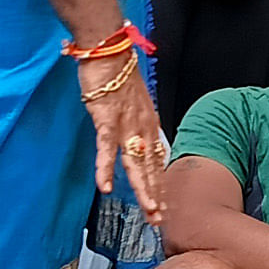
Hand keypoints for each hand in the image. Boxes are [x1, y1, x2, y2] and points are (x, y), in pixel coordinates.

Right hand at [78, 50, 166, 221]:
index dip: (159, 182)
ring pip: (136, 164)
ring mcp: (125, 125)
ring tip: (148, 210)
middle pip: (150, 167)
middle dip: (155, 194)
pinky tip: (105, 187)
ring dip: (142, 189)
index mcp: (148, 123)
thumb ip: (134, 120)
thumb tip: (134, 136)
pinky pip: (106, 150)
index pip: (156, 159)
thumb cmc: (116, 72)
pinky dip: (105, 169)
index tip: (163, 202)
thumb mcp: (132, 100)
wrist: (108, 50)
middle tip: (160, 218)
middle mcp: (142, 127)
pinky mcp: (106, 120)